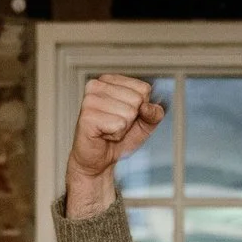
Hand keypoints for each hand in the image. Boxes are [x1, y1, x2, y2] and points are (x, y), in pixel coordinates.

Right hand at [67, 74, 166, 216]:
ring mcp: (90, 100)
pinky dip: (115, 135)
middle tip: (115, 125)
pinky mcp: (87, 116)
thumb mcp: (144, 123)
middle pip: (137, 100)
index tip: (125, 116)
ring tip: (108, 130)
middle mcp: (97, 85)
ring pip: (129, 113)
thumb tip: (147, 107)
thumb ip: (154, 113)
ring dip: (122, 128)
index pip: (144, 89)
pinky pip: (118, 125)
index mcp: (110, 80)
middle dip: (131, 119)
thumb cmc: (118, 138)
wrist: (99, 160)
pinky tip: (103, 135)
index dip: (141, 108)